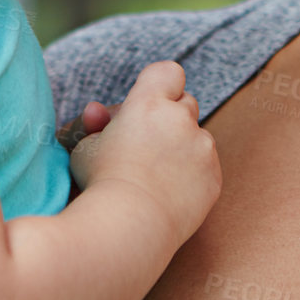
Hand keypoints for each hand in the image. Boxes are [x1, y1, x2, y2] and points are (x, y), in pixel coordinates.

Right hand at [68, 61, 218, 248]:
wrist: (128, 227)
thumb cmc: (99, 185)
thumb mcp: (86, 147)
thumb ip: (98, 125)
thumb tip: (98, 112)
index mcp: (149, 104)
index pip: (168, 72)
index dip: (160, 84)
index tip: (150, 102)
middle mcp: (181, 120)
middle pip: (186, 103)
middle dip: (170, 116)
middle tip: (148, 141)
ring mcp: (202, 148)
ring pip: (198, 137)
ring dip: (182, 147)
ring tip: (156, 174)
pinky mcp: (214, 177)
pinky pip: (207, 166)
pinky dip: (193, 174)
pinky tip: (170, 192)